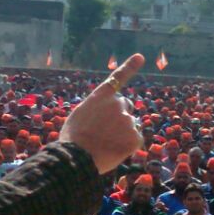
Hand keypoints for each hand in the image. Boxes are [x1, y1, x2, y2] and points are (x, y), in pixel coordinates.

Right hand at [59, 54, 144, 173]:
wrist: (76, 157)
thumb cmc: (73, 139)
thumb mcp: (80, 115)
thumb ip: (96, 109)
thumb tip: (106, 115)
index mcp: (101, 96)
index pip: (118, 77)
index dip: (130, 66)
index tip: (140, 56)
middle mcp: (117, 103)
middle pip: (126, 106)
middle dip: (120, 115)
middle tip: (105, 130)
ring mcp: (128, 119)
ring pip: (129, 125)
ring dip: (121, 132)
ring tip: (105, 143)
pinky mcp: (135, 136)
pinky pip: (134, 140)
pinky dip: (126, 146)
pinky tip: (113, 150)